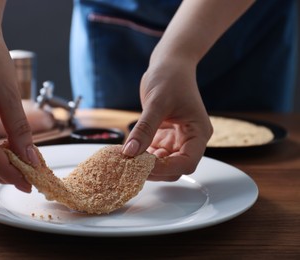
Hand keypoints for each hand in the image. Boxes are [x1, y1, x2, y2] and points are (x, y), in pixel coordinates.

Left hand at [122, 59, 212, 180]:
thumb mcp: (157, 103)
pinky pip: (154, 153)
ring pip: (163, 163)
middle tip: (130, 166)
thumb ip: (144, 128)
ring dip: (146, 164)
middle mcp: (190, 139)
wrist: (169, 64)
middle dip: (154, 169)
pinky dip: (142, 155)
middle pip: (175, 167)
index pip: (187, 162)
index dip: (166, 168)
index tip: (143, 166)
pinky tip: (129, 152)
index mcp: (198, 132)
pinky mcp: (165, 136)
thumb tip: (130, 152)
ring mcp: (177, 139)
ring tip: (126, 160)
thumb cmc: (170, 77)